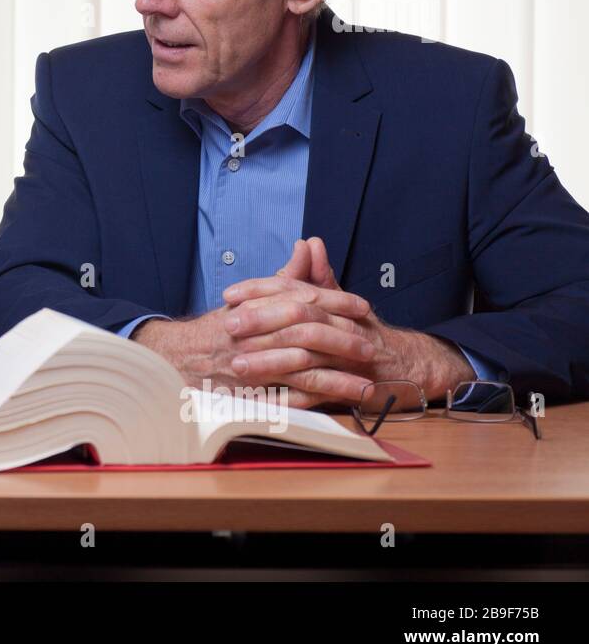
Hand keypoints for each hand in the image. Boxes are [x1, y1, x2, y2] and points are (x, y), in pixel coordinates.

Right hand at [131, 280, 376, 407]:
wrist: (181, 359)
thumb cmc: (220, 328)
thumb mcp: (250, 297)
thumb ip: (282, 276)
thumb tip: (307, 246)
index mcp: (253, 305)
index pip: (300, 298)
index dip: (335, 302)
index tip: (362, 307)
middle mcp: (252, 333)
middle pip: (305, 331)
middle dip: (342, 339)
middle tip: (370, 344)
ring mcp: (251, 364)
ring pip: (301, 366)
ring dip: (337, 375)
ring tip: (367, 380)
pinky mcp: (251, 391)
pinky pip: (290, 397)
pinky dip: (318, 400)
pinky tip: (342, 403)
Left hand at [224, 238, 474, 404]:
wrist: (413, 367)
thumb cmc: (366, 334)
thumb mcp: (342, 302)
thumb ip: (318, 277)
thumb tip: (308, 242)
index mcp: (336, 304)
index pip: (294, 289)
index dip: (260, 290)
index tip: (229, 295)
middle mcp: (344, 326)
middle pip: (301, 317)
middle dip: (262, 321)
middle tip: (229, 326)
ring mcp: (350, 359)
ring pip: (308, 356)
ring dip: (271, 361)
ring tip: (238, 366)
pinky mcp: (354, 389)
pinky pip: (320, 395)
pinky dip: (293, 399)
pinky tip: (264, 400)